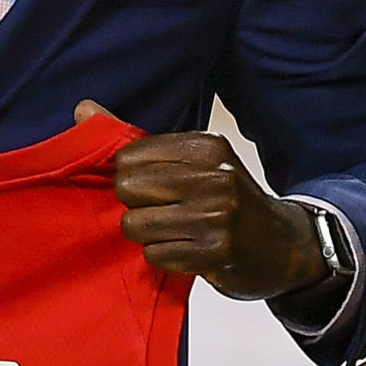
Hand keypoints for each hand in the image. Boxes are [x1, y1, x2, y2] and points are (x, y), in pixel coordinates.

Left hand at [75, 102, 327, 300]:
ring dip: (147, 235)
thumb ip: (134, 139)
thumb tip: (82, 108)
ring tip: (173, 232)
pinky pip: (155, 255)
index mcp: (206, 147)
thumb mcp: (195, 161)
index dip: (128, 177)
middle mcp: (213, 177)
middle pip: (127, 189)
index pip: (128, 156)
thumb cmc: (229, 199)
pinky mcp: (216, 253)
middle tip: (161, 211)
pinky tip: (186, 250)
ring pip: (135, 225)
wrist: (284, 246)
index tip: (150, 187)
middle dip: (134, 206)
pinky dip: (163, 257)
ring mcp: (216, 216)